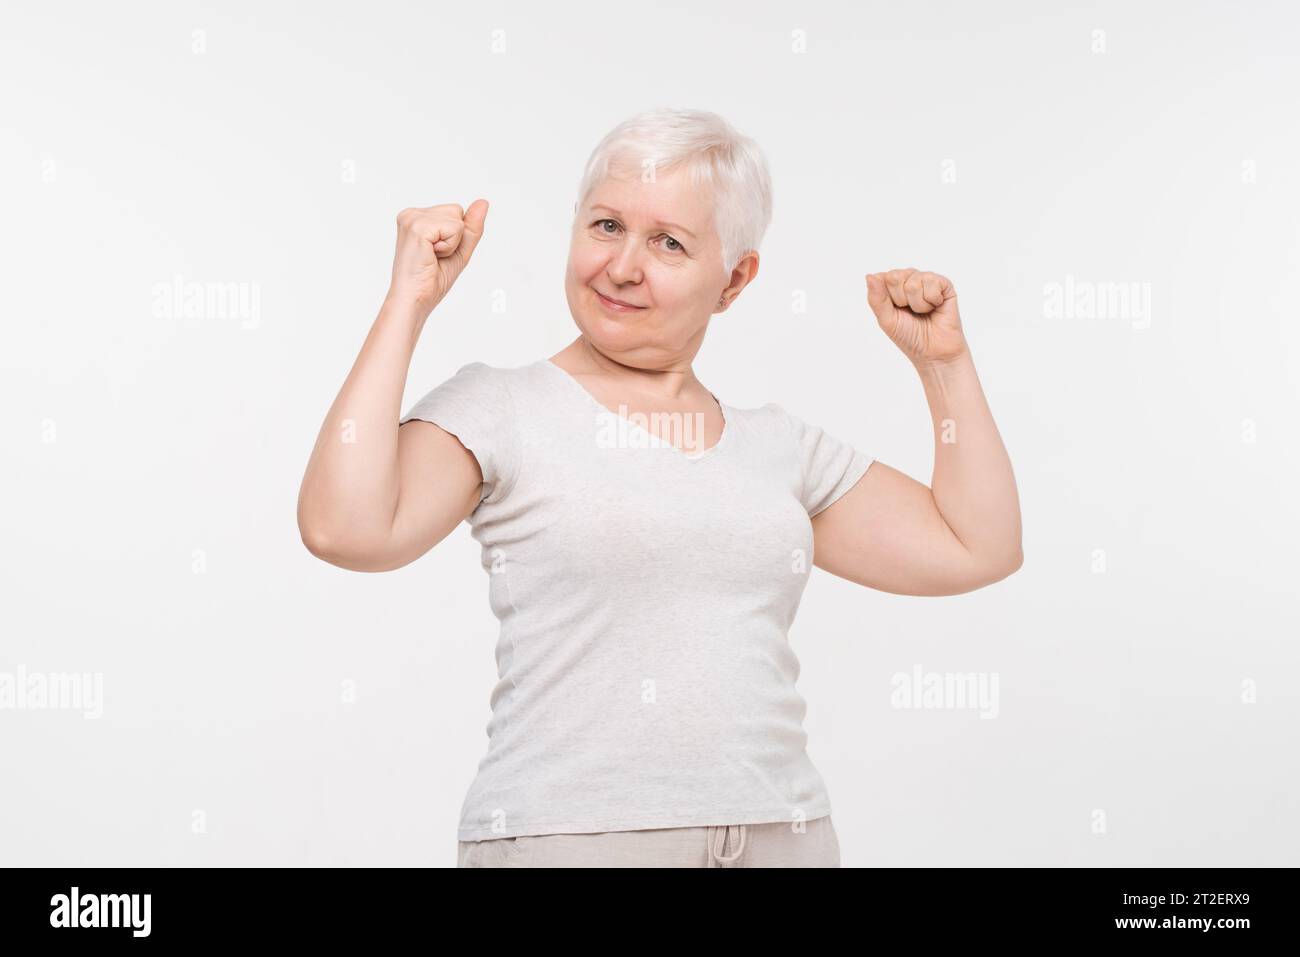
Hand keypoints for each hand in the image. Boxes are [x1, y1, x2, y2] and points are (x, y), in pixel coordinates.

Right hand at [386, 200, 488, 317]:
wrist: (414, 300)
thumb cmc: (431, 280)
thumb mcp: (459, 250)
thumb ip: (471, 226)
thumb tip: (483, 202)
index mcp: (417, 217)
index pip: (454, 212)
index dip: (455, 237)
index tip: (436, 254)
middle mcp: (411, 214)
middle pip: (456, 211)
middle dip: (455, 237)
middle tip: (435, 256)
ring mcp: (412, 218)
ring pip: (457, 219)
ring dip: (452, 243)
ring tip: (432, 256)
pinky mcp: (417, 226)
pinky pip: (454, 228)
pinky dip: (449, 246)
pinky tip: (430, 256)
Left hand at [866, 268, 967, 366]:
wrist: (934, 352)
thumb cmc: (910, 336)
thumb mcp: (887, 320)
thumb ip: (876, 298)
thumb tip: (869, 276)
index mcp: (892, 287)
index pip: (882, 278)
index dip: (887, 298)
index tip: (896, 311)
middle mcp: (909, 279)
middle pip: (895, 277)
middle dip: (901, 300)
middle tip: (911, 312)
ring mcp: (926, 280)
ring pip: (914, 282)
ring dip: (918, 304)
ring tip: (924, 312)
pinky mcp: (944, 284)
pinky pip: (932, 282)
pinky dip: (932, 300)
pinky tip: (936, 307)